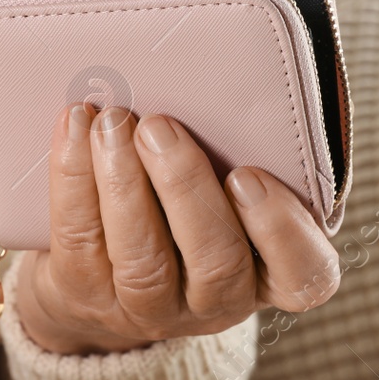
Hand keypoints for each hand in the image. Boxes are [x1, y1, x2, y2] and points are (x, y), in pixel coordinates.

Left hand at [15, 104, 341, 354]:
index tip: (247, 175)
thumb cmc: (185, 202)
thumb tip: (219, 70)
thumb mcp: (226, 181)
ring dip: (123, 184)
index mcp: (270, 270)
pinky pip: (81, 243)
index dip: (282, 231)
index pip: (305, 276)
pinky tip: (76, 129)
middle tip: (158, 126)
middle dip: (185, 188)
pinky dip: (74, 180)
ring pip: (143, 261)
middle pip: (216, 263)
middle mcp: (218, 301)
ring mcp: (152, 309)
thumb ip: (240, 146)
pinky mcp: (87, 297)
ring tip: (111, 122)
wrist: (100, 267)